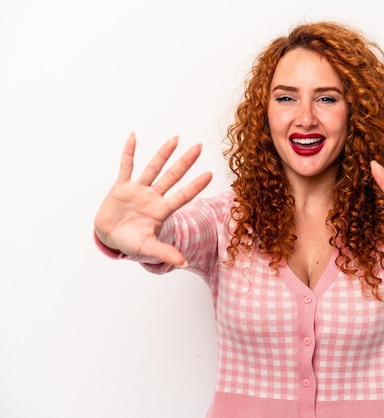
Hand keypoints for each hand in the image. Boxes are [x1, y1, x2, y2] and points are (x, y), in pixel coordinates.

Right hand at [94, 133, 212, 266]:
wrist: (110, 237)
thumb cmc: (131, 243)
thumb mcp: (147, 248)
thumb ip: (164, 253)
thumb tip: (184, 262)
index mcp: (161, 211)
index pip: (182, 196)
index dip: (195, 185)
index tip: (211, 174)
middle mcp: (153, 197)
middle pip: (172, 176)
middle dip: (185, 162)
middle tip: (200, 146)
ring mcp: (138, 190)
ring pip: (153, 168)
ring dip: (163, 153)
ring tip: (176, 138)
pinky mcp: (122, 187)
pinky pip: (126, 166)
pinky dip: (128, 152)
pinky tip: (133, 136)